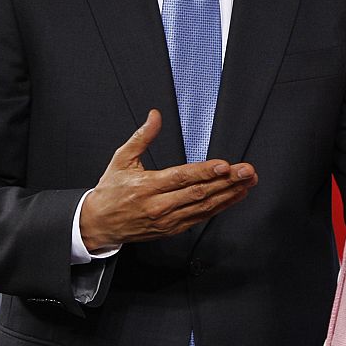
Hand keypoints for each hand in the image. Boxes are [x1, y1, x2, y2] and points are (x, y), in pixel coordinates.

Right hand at [79, 109, 257, 251]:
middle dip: (227, 181)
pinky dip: (219, 207)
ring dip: (228, 195)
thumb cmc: (110, 190)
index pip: (182, 177)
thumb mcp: (121, 158)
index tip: (225, 165)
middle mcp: (159, 205)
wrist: (98, 223)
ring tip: (247, 183)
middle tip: (247, 172)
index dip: (206, 172)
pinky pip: (200, 218)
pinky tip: (233, 197)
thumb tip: (155, 115)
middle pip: (199, 193)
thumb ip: (142, 136)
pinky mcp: (172, 229)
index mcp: (147, 185)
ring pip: (203, 207)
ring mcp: (167, 220)